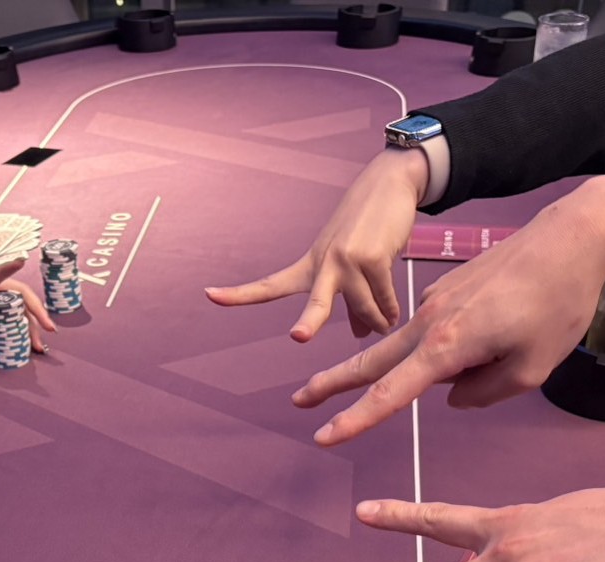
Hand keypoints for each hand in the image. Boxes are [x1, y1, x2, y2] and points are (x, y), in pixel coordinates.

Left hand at [0, 259, 56, 367]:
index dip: (8, 268)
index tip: (21, 261)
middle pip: (19, 295)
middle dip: (36, 312)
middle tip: (49, 330)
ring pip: (18, 306)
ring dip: (31, 324)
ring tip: (39, 345)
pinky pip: (9, 314)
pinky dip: (20, 327)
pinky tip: (27, 342)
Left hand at [206, 148, 427, 340]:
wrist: (392, 182)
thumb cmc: (365, 227)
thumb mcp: (350, 266)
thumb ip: (350, 303)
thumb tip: (362, 333)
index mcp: (308, 265)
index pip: (270, 285)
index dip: (239, 294)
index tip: (209, 296)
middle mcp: (324, 263)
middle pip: (315, 301)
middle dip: (309, 321)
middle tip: (298, 337)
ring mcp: (348, 259)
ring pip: (363, 307)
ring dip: (377, 320)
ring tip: (385, 325)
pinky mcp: (374, 257)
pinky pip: (382, 298)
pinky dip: (389, 310)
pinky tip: (394, 315)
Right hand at [292, 190, 604, 445]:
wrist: (570, 236)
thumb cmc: (558, 302)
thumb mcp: (532, 367)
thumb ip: (484, 393)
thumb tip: (452, 395)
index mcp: (446, 345)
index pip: (390, 392)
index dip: (354, 419)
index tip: (324, 437)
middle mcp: (428, 323)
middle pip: (370, 362)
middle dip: (332, 383)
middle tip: (300, 402)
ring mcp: (434, 302)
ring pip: (408, 347)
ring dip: (416, 362)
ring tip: (481, 351)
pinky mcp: (445, 290)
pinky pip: (438, 329)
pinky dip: (453, 341)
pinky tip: (503, 324)